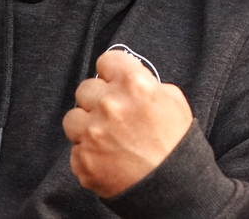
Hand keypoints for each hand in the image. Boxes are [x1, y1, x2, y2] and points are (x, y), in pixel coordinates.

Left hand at [63, 49, 193, 197]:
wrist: (174, 188)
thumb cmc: (176, 143)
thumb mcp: (173, 100)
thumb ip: (147, 83)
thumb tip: (126, 79)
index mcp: (135, 84)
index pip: (106, 60)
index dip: (112, 72)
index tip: (114, 81)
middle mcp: (110, 105)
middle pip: (85, 88)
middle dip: (98, 99)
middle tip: (113, 114)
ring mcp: (93, 134)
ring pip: (72, 117)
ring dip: (86, 125)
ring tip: (106, 137)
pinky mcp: (83, 160)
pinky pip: (75, 148)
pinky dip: (87, 152)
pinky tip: (107, 157)